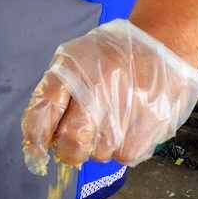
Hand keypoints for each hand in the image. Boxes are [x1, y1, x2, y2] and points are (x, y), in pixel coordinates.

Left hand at [21, 19, 197, 170]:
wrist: (161, 43)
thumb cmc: (110, 55)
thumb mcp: (73, 60)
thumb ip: (54, 93)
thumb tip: (41, 136)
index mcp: (72, 69)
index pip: (44, 110)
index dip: (36, 136)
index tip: (36, 150)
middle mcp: (98, 88)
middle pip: (72, 141)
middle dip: (68, 150)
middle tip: (75, 142)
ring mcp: (127, 107)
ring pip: (100, 154)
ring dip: (99, 147)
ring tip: (110, 121)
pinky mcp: (153, 124)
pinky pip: (126, 156)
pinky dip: (122, 148)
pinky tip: (128, 126)